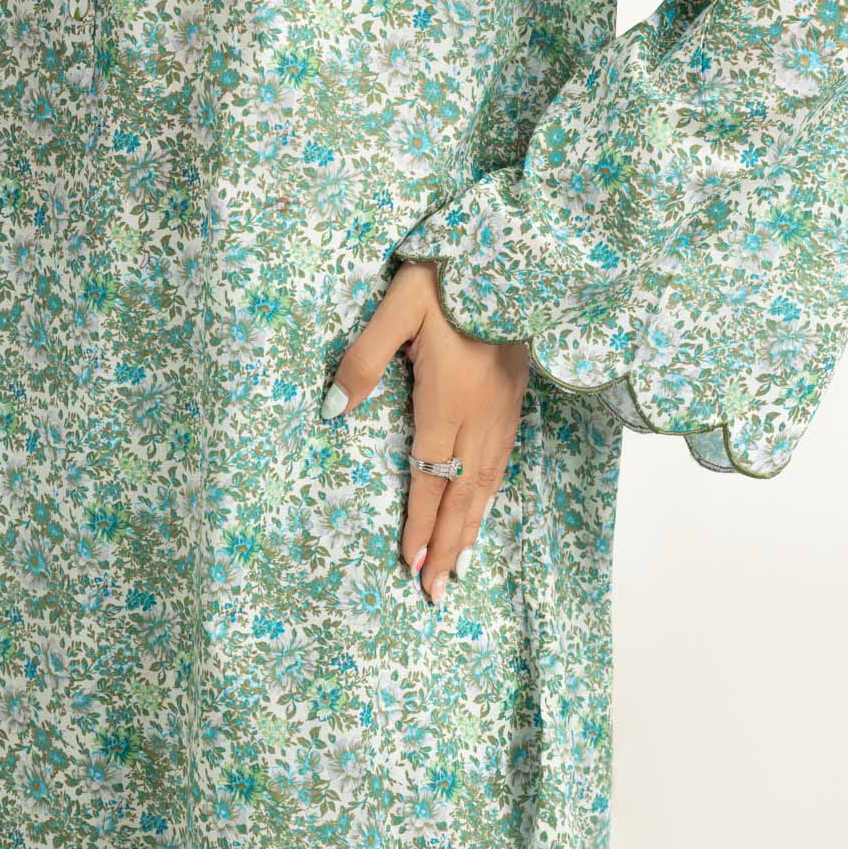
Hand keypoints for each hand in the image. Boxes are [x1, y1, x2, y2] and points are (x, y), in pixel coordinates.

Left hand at [324, 260, 528, 603]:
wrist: (512, 255)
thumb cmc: (447, 278)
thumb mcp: (396, 307)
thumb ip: (364, 359)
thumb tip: (333, 411)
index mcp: (446, 400)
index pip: (428, 478)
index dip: (419, 525)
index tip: (411, 567)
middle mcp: (479, 416)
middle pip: (461, 494)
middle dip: (447, 545)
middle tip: (435, 593)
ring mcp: (502, 410)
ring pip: (487, 483)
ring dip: (471, 528)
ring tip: (460, 568)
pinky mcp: (515, 398)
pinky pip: (503, 463)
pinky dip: (491, 496)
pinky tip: (484, 508)